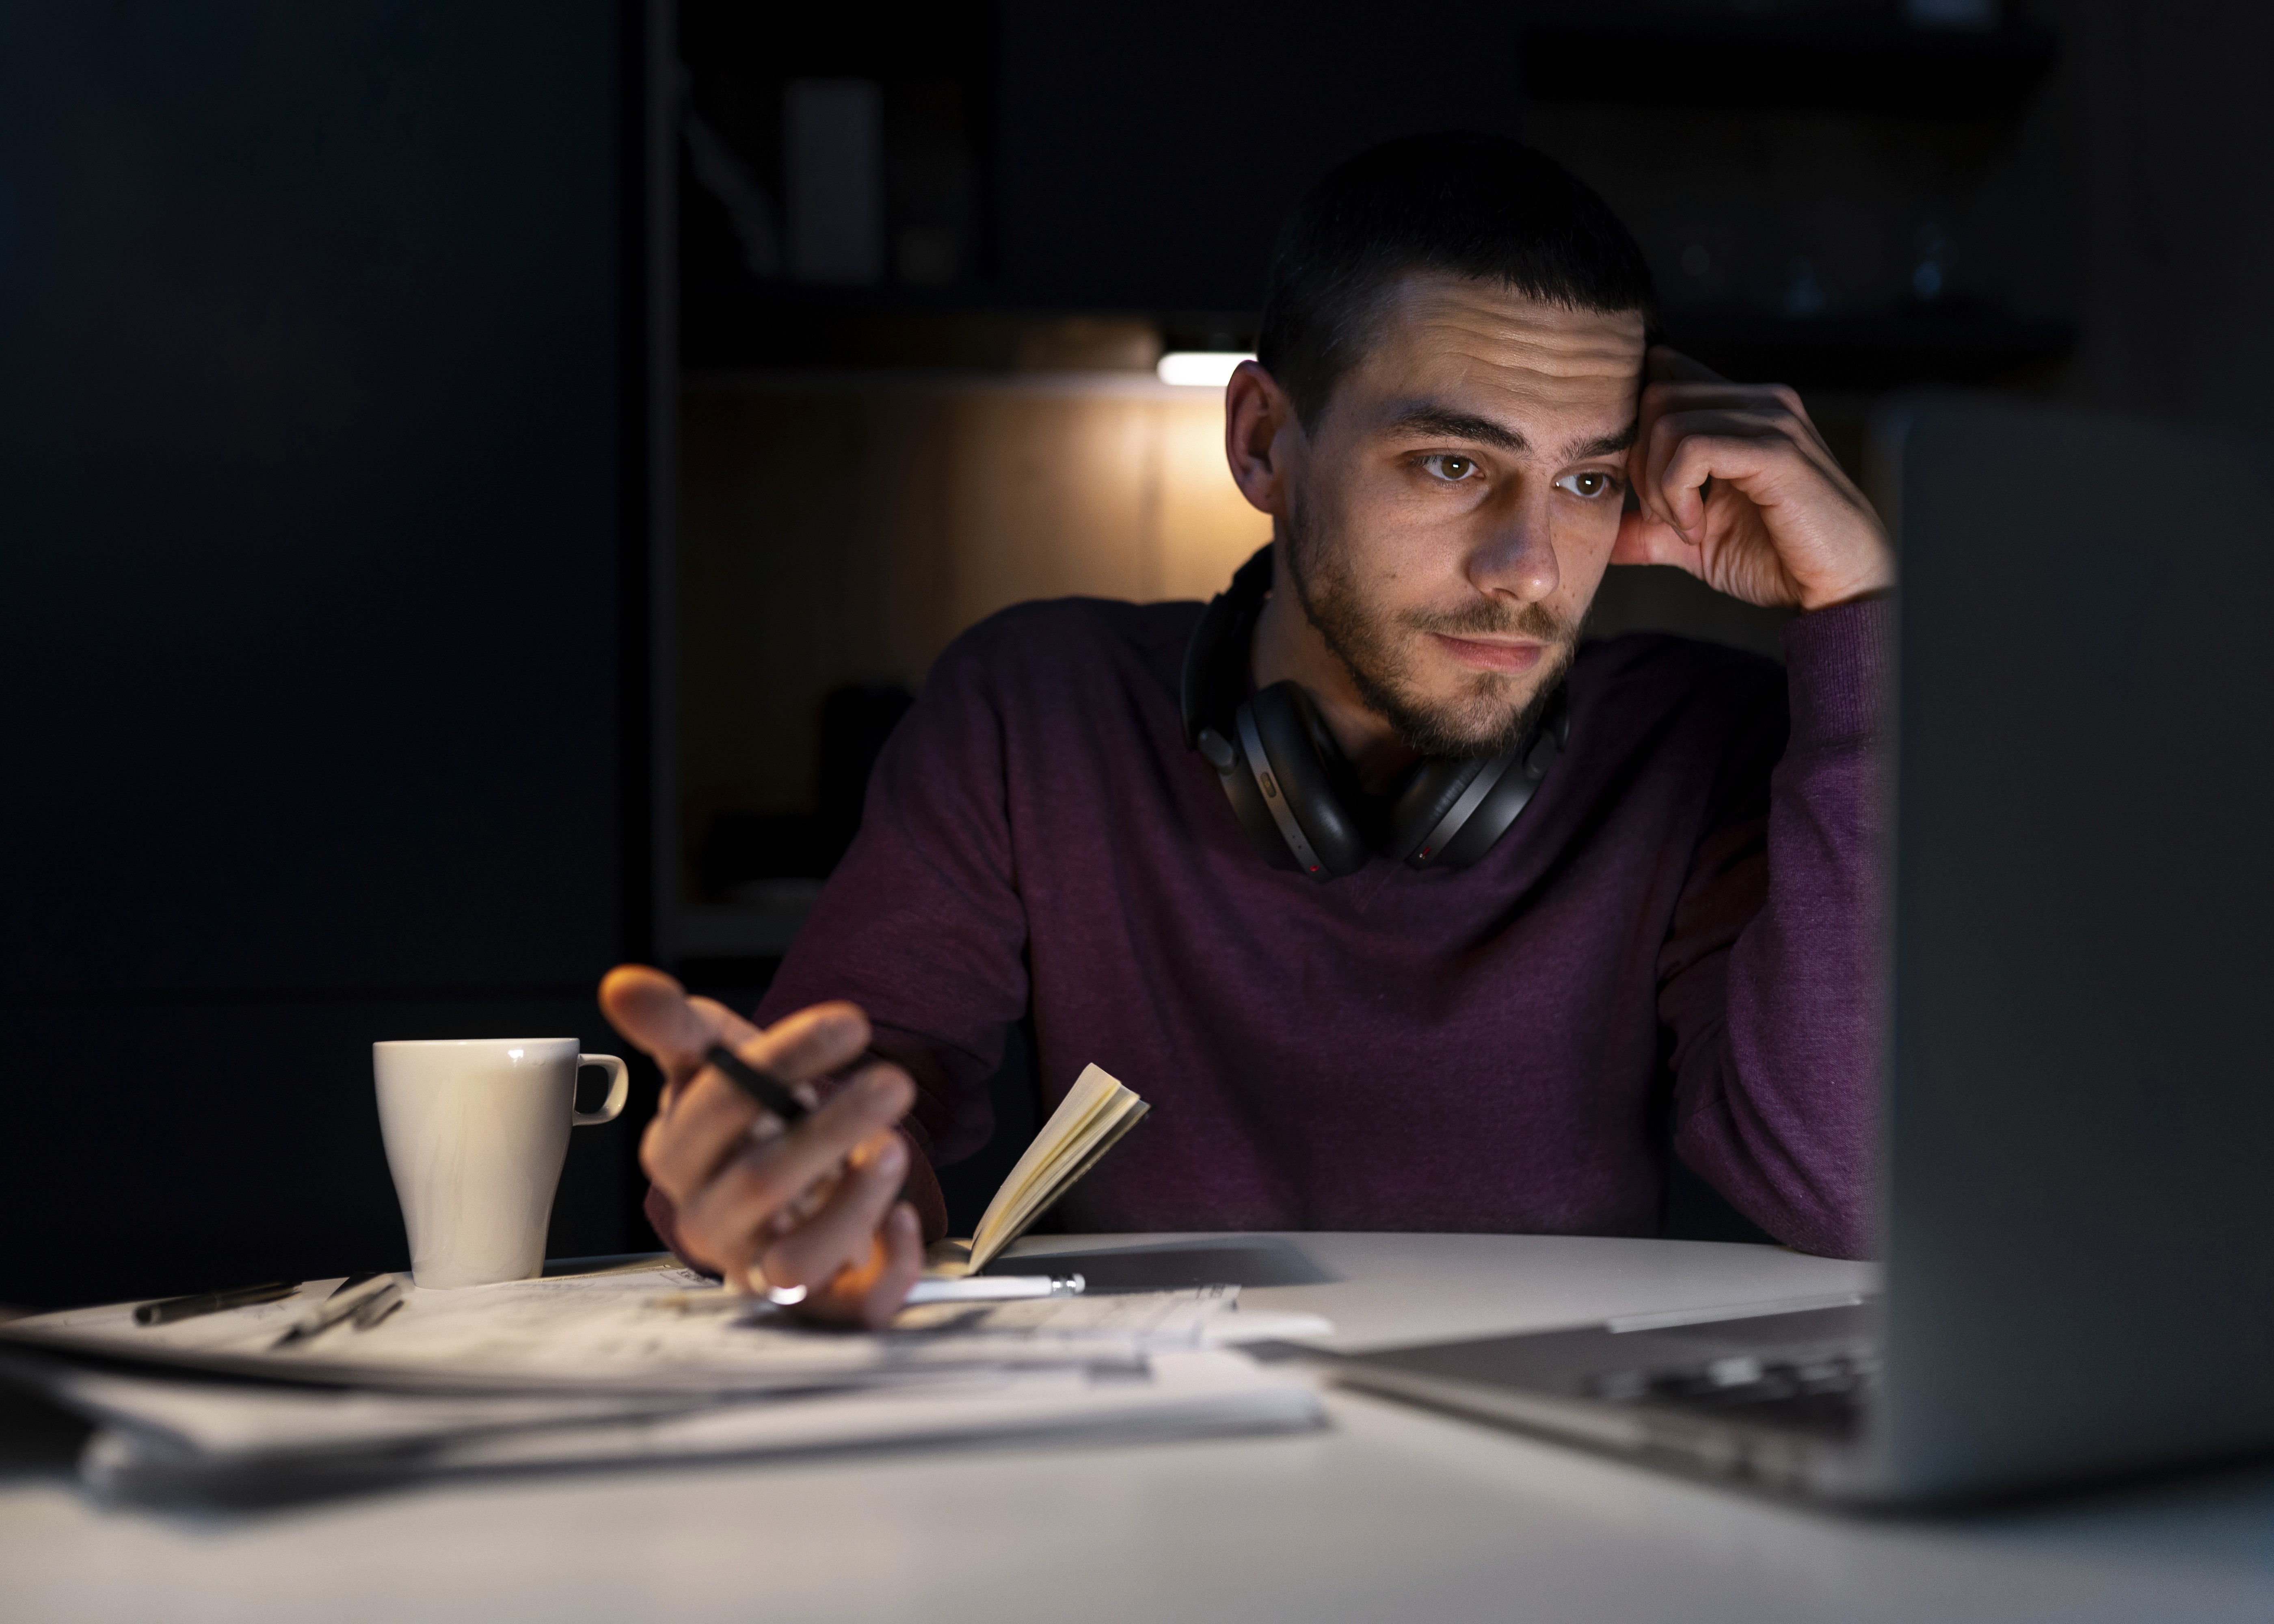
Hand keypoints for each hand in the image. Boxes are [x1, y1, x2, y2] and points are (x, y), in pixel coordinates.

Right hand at [599, 965, 923, 1327]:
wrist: (790, 1177)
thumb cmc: (751, 1119)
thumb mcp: (717, 1058)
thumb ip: (678, 1025)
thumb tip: (625, 985)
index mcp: (680, 1158)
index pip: (716, 1109)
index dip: (782, 1060)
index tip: (849, 1022)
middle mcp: (712, 1223)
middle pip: (758, 1184)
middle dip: (831, 1128)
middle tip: (892, 1082)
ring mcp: (761, 1271)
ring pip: (794, 1264)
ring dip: (853, 1204)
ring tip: (895, 1151)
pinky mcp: (819, 1305)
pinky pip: (850, 1312)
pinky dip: (887, 1267)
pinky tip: (901, 1219)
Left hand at [1613, 346, 1894, 611]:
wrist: (1842, 588)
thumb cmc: (1778, 560)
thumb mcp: (1695, 541)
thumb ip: (1648, 528)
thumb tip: (1600, 533)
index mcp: (1742, 409)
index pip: (1666, 374)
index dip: (1637, 431)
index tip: (1648, 491)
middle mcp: (1760, 400)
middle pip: (1656, 393)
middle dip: (1641, 461)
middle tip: (1661, 516)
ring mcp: (1772, 419)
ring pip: (1668, 419)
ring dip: (1657, 484)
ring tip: (1685, 526)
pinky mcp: (1776, 450)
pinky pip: (1692, 449)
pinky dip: (1677, 494)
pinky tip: (1697, 528)